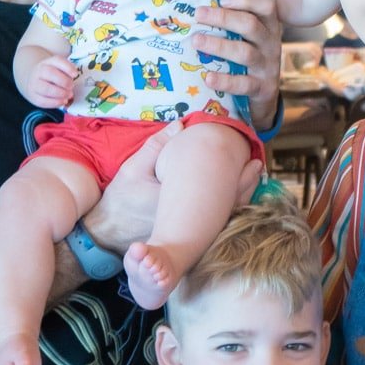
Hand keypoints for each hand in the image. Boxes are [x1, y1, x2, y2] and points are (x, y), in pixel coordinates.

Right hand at [25, 54, 77, 108]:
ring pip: (46, 88)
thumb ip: (67, 71)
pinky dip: (55, 102)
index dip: (67, 67)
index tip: (75, 74)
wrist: (34, 80)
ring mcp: (34, 84)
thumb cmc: (52, 75)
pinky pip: (43, 101)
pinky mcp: (33, 96)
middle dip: (64, 81)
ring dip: (60, 93)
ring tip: (69, 95)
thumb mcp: (59, 68)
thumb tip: (75, 77)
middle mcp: (39, 71)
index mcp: (48, 62)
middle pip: (50, 73)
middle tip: (72, 87)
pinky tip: (63, 101)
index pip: (57, 60)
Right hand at [83, 126, 262, 257]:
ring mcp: (190, 235)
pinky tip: (236, 194)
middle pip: (228, 202)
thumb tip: (180, 125)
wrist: (106, 235)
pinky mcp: (188, 240)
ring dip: (240, 195)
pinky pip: (215, 224)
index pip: (217, 186)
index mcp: (179, 203)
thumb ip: (157, 146)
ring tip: (253, 175)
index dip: (237, 171)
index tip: (251, 156)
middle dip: (244, 182)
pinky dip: (228, 207)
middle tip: (257, 164)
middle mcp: (190, 223)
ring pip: (224, 214)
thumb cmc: (119, 201)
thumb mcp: (133, 169)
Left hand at [193, 0, 280, 131]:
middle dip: (223, 18)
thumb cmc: (249, 58)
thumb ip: (234, 22)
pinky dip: (224, 81)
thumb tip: (202, 3)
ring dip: (219, 46)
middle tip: (199, 14)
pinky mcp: (263, 88)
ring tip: (197, 41)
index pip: (266, 6)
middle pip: (251, 25)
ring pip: (245, 53)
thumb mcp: (249, 38)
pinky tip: (207, 77)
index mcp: (269, 26)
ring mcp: (268, 67)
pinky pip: (243, 84)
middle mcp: (271, 44)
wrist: (264, 95)